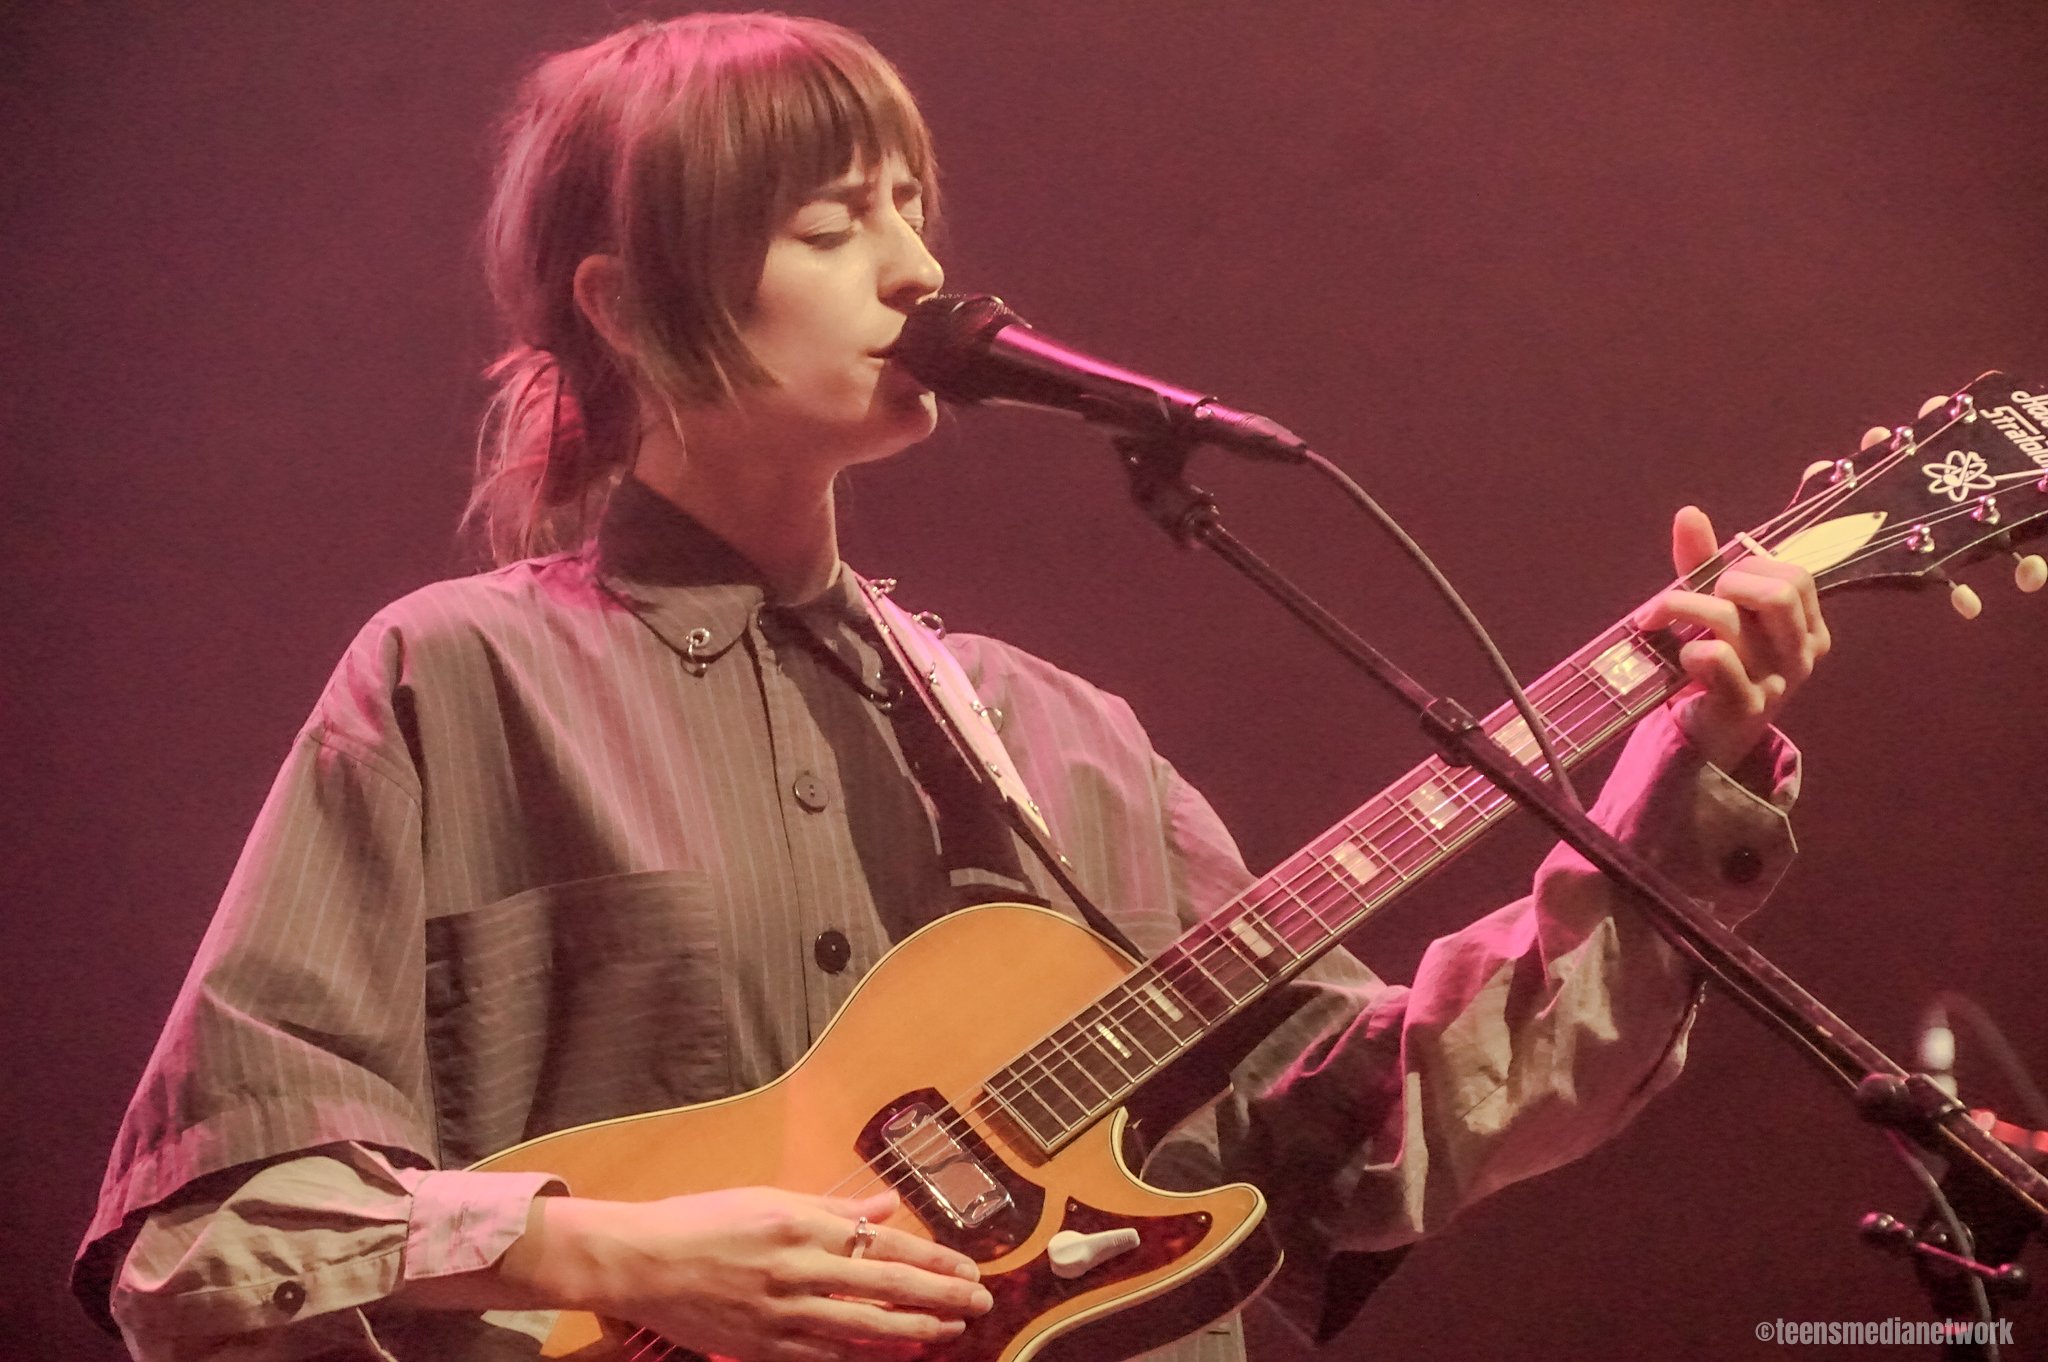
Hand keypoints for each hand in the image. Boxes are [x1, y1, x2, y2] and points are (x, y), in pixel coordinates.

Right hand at [512, 1187, 990, 1361]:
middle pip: (888, 1288)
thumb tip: (885, 1206)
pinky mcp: (764, 1345)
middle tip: (979, 1304)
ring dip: (915, 1331)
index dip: (935, 1260)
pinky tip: (895, 1356)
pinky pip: (827, 1356)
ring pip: (865, 1328)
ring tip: (950, 1331)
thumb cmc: (702, 1221)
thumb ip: (834, 1207)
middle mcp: (800, 1269)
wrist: (641, 1261)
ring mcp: (783, 1313)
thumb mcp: (771, 1198)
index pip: (887, 1245)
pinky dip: (865, 1357)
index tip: (968, 1268)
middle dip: (941, 1298)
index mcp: (803, 1225)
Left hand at [1632, 506, 1829, 770]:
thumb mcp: (1714, 609)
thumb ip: (1704, 563)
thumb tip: (1688, 513)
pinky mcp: (1743, 707)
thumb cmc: (1715, 665)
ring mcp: (1776, 683)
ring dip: (1683, 608)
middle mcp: (1801, 654)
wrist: (1706, 735)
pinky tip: (1681, 659)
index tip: (1717, 582)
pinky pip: (1716, 659)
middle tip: (1693, 599)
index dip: (1748, 567)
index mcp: (1808, 626)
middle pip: (1776, 593)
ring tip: (1657, 620)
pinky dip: (1690, 650)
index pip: (1795, 576)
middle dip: (1724, 583)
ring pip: (1732, 621)